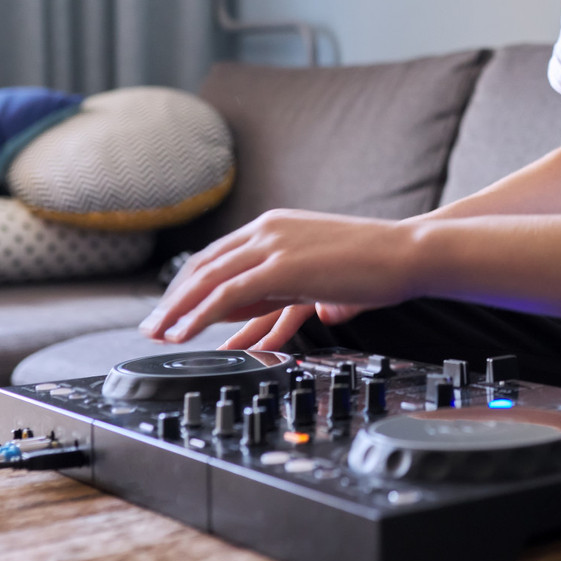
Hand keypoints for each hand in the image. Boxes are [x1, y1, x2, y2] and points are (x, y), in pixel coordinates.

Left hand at [139, 208, 414, 343]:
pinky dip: (199, 315)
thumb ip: (291, 284)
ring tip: (157, 335)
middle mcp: (268, 230)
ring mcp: (273, 245)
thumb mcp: (321, 270)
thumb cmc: (376, 264)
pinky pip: (226, 294)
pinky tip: (184, 334)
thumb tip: (279, 309)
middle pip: (204, 264)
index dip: (190, 283)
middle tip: (152, 326)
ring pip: (207, 279)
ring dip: (177, 309)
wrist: (408, 250)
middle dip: (174, 298)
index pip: (218, 254)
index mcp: (276, 225)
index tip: (172, 307)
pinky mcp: (282, 266)